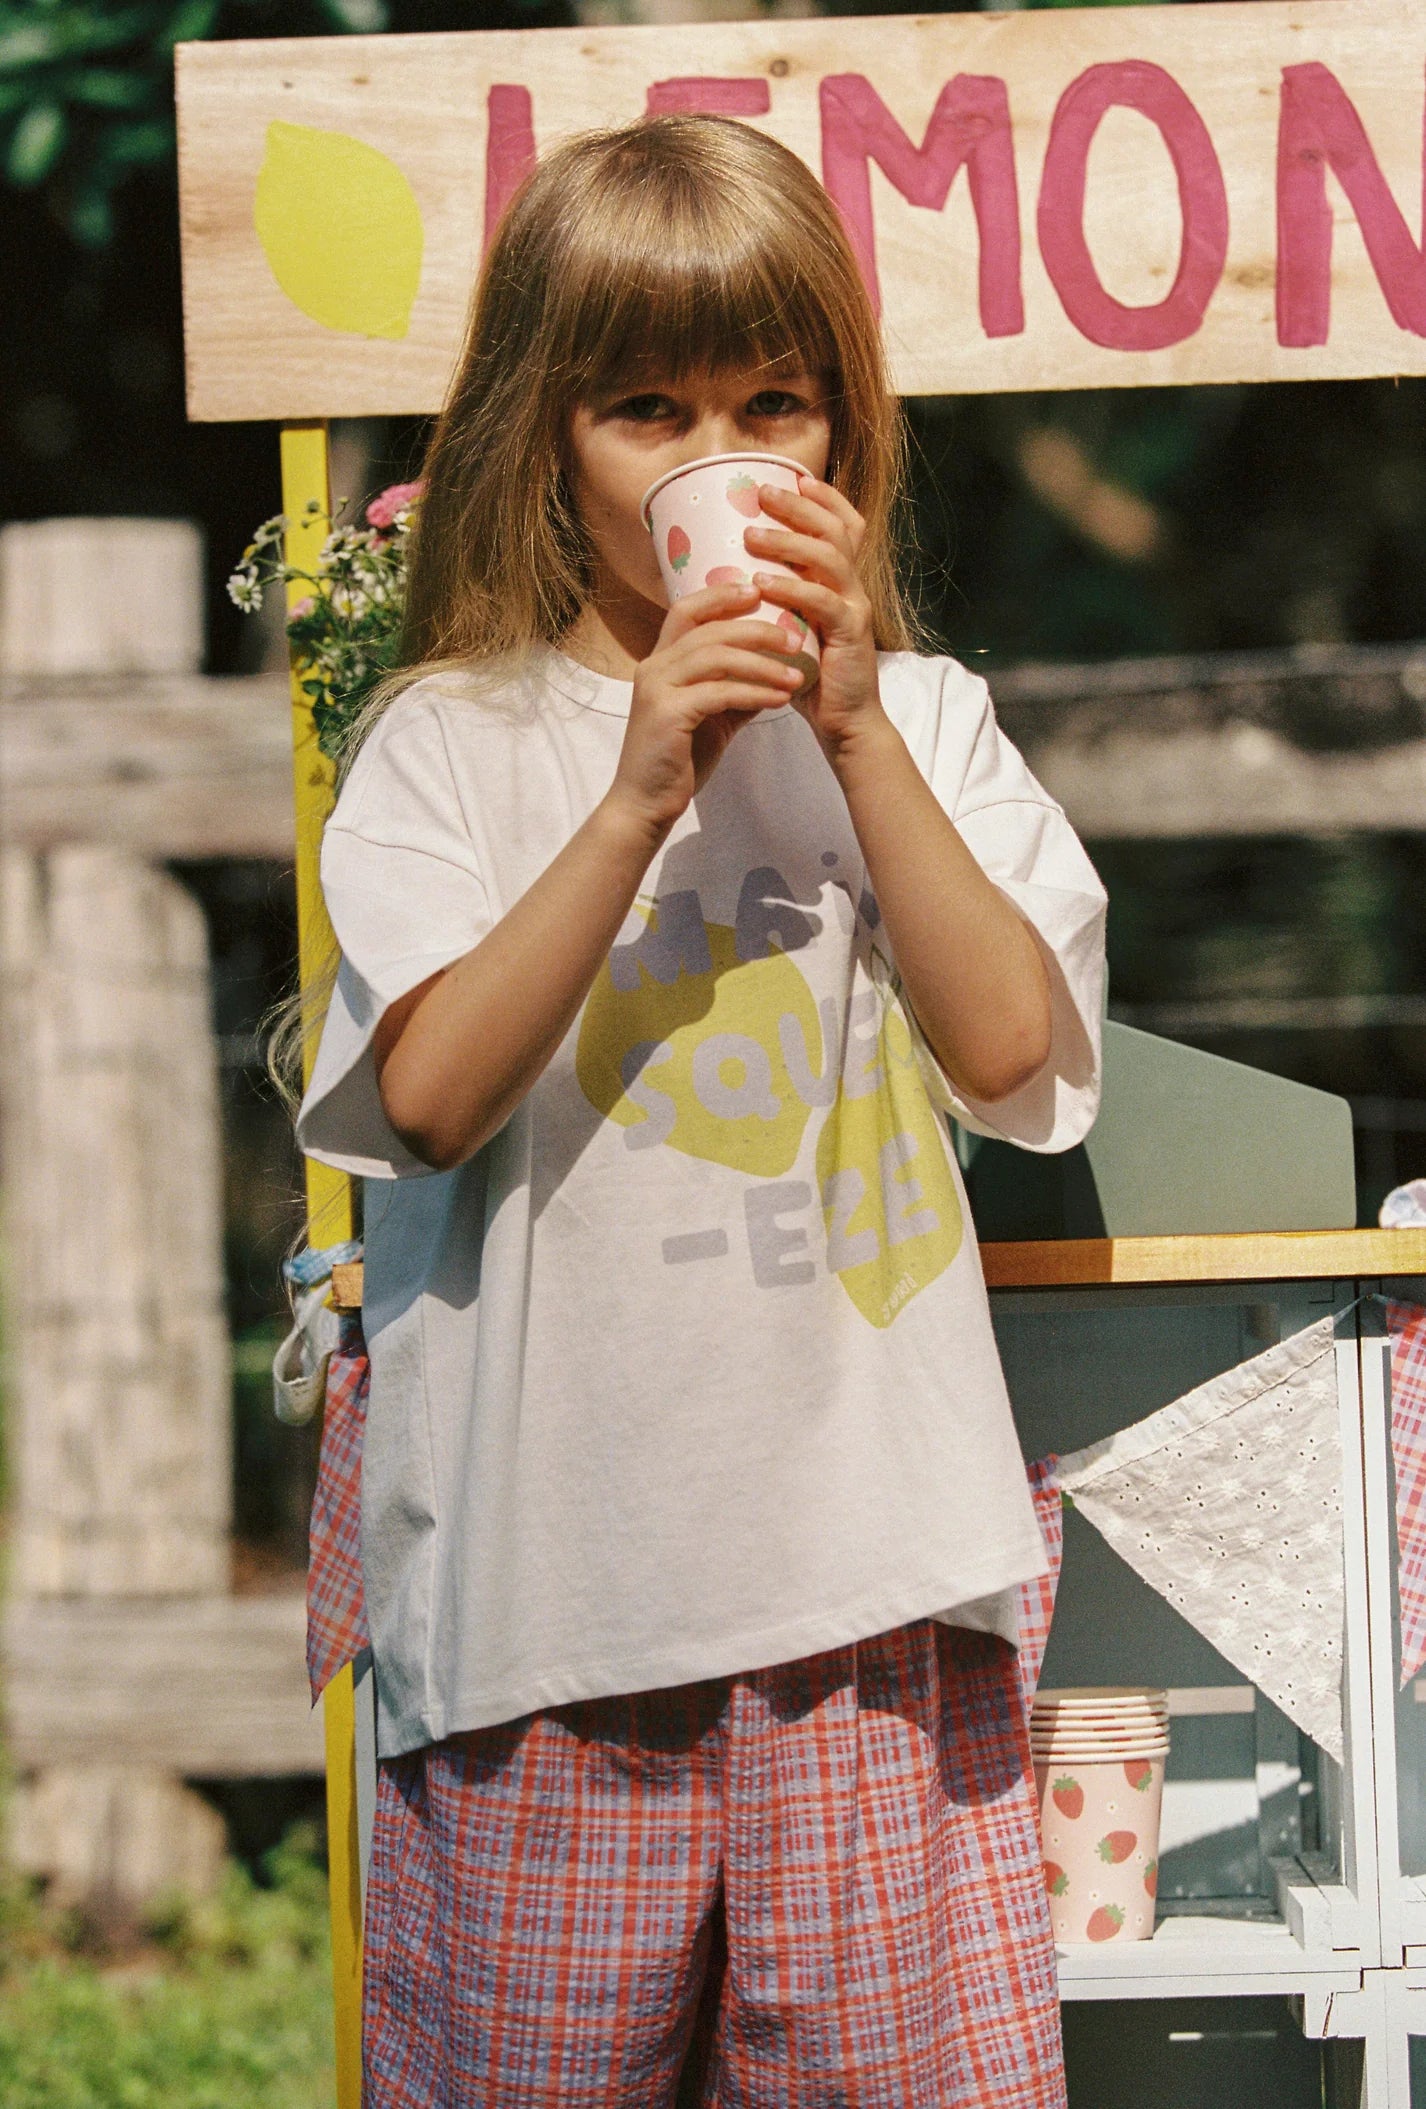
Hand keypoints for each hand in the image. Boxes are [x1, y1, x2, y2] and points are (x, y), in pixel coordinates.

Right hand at [605, 580, 802, 843]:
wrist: (646, 804)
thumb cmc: (678, 760)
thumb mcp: (711, 717)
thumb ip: (735, 690)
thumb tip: (775, 672)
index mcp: (660, 662)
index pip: (686, 610)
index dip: (721, 594)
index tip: (759, 591)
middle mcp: (653, 668)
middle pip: (709, 629)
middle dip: (756, 629)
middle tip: (794, 638)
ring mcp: (657, 689)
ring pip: (716, 656)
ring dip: (762, 663)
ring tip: (796, 674)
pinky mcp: (668, 715)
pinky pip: (720, 692)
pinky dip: (755, 692)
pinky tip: (781, 699)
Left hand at [745, 476, 882, 757]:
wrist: (844, 722)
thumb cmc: (812, 676)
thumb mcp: (793, 627)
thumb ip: (777, 599)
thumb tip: (732, 573)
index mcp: (843, 581)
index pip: (845, 525)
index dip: (824, 498)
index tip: (792, 478)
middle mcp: (854, 587)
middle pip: (837, 530)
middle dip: (800, 507)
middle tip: (763, 494)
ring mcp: (856, 608)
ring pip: (830, 558)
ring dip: (789, 543)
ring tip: (752, 536)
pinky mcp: (851, 635)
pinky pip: (824, 602)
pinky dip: (793, 589)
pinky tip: (764, 583)